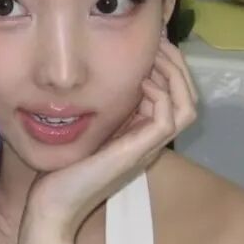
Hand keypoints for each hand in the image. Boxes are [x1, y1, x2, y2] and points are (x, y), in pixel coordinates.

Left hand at [24, 38, 198, 242]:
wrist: (56, 203)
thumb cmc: (66, 168)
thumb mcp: (90, 125)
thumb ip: (105, 105)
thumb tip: (110, 72)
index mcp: (143, 134)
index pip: (176, 97)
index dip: (170, 66)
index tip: (153, 42)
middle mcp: (151, 141)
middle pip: (187, 99)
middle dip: (177, 64)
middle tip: (158, 40)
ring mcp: (147, 148)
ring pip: (186, 107)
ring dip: (174, 74)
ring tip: (154, 55)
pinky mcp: (137, 152)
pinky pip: (167, 118)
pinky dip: (159, 94)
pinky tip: (139, 82)